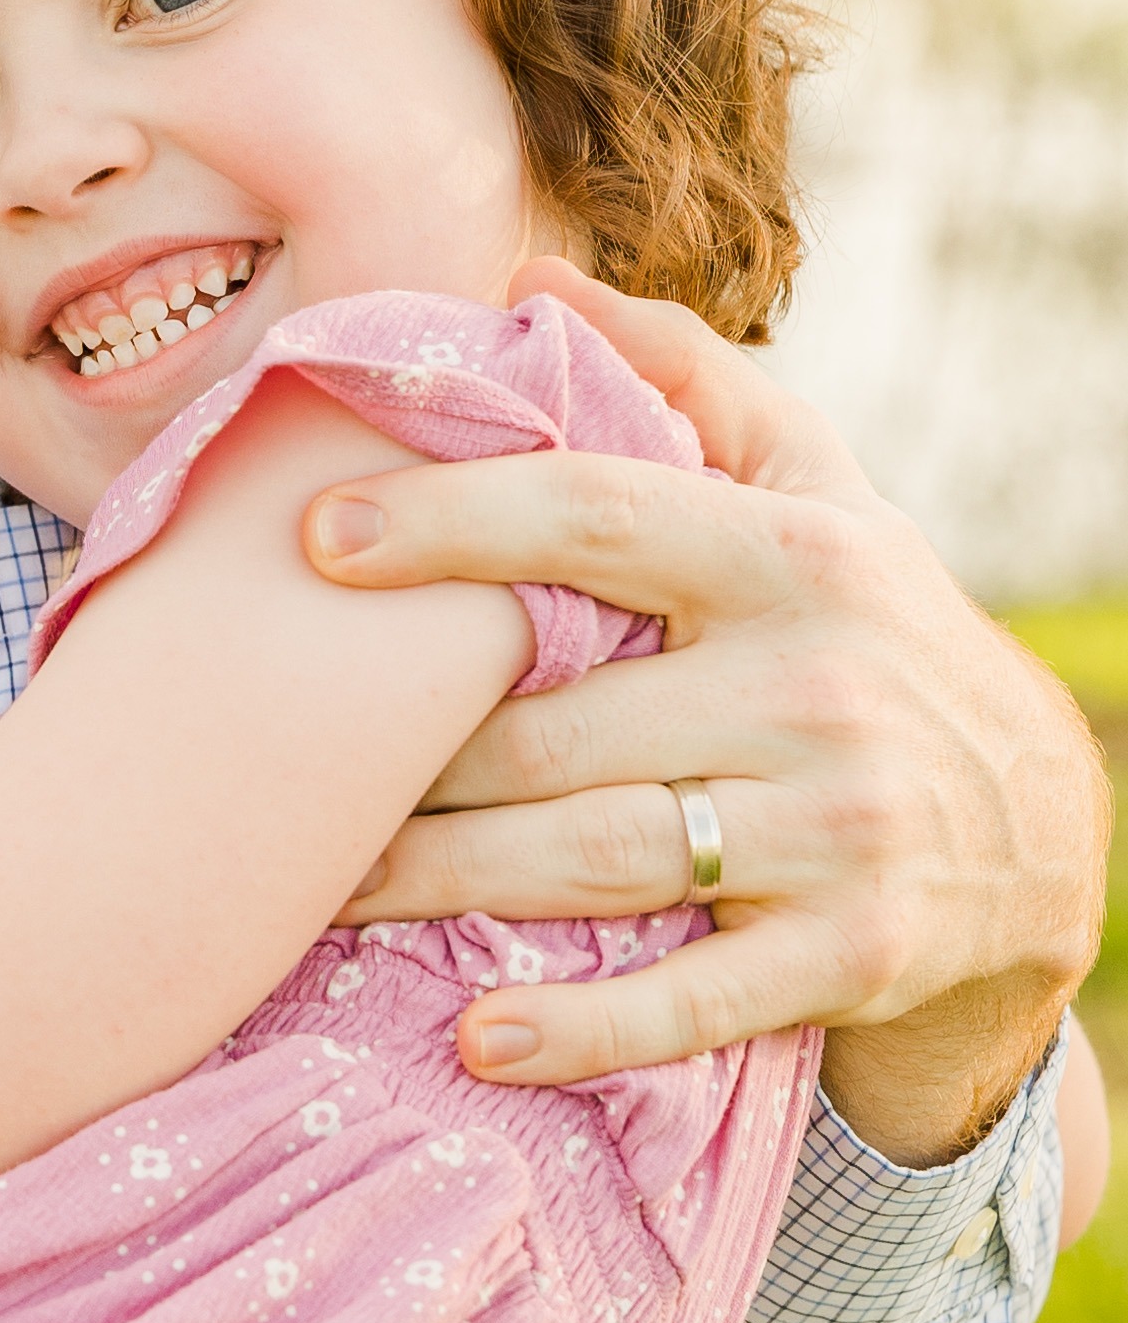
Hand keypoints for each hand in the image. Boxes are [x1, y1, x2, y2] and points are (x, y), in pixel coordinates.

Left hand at [305, 261, 1107, 1154]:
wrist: (1044, 831)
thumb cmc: (872, 632)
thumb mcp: (818, 488)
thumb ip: (686, 376)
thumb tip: (535, 281)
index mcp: (790, 557)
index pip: (594, 515)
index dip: (449, 522)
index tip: (315, 539)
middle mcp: (814, 685)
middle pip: (555, 724)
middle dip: (404, 757)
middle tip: (279, 769)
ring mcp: (836, 828)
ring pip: (591, 857)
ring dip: (438, 885)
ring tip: (319, 891)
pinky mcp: (849, 955)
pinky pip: (690, 999)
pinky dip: (579, 1030)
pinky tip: (477, 1041)